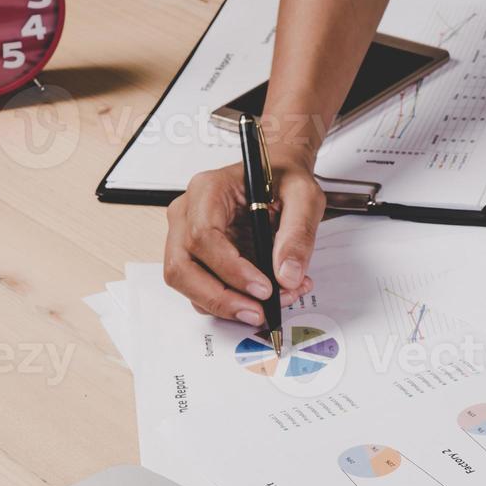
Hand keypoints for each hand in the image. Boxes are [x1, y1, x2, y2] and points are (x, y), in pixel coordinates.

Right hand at [164, 155, 323, 324]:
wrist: (279, 173)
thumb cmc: (284, 176)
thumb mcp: (304, 196)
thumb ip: (298, 234)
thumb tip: (287, 276)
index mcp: (208, 190)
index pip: (203, 237)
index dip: (231, 270)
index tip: (263, 289)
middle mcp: (189, 213)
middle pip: (181, 267)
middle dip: (219, 298)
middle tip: (258, 312)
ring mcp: (188, 235)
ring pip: (187, 282)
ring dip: (226, 304)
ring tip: (270, 305)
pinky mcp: (199, 255)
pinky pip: (203, 286)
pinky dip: (231, 300)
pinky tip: (265, 298)